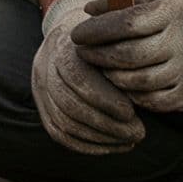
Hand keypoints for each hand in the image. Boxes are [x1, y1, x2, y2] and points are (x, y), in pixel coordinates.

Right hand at [33, 0, 145, 151]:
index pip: (76, 77)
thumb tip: (143, 93)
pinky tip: (113, 146)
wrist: (77, 35)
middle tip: (138, 133)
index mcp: (63, 43)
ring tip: (130, 141)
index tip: (130, 112)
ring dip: (100, 138)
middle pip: (69, 104)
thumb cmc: (106, 38)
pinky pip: (59, 133)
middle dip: (106, 124)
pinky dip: (86, 145)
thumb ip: (124, 62)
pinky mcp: (42, 106)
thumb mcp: (116, 39)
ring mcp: (39, 87)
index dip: (103, 98)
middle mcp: (45, 65)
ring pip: (63, 122)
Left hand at [73, 0, 182, 112]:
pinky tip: (122, 84)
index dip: (97, 30)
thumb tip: (90, 10)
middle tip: (82, 52)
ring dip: (113, 76)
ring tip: (100, 66)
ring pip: (141, 82)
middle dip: (99, 55)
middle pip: (131, 56)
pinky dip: (133, 95)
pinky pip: (156, 101)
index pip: (128, 23)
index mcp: (178, 11)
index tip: (77, 33)